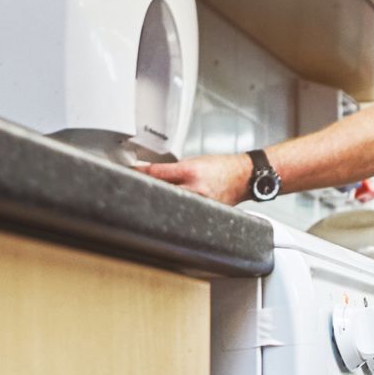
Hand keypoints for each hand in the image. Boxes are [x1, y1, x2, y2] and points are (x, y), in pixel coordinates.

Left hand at [135, 153, 251, 204]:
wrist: (243, 177)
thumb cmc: (222, 167)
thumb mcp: (195, 161)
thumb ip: (175, 169)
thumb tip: (155, 174)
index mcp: (191, 172)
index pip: (158, 172)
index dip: (141, 172)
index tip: (131, 172)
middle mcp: (195, 189)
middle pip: (161, 191)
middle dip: (147, 189)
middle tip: (135, 189)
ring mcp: (200, 203)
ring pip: (172, 205)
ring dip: (160, 202)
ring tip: (151, 201)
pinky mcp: (205, 213)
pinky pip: (185, 212)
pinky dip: (176, 211)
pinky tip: (170, 211)